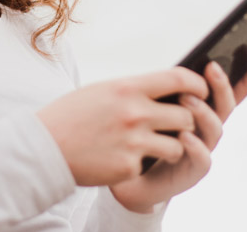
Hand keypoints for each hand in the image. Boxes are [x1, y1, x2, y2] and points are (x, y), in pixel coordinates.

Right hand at [36, 67, 208, 186]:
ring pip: (178, 146)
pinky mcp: (129, 167)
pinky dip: (141, 164)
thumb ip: (135, 90)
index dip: (197, 85)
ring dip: (172, 147)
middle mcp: (135, 113)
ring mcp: (134, 142)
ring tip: (156, 147)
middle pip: (186, 116)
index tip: (201, 91)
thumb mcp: (103, 91)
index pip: (179, 79)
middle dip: (187, 122)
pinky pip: (151, 165)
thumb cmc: (72, 115)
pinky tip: (122, 159)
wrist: (44, 147)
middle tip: (178, 125)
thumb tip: (166, 90)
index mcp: (129, 88)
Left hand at [109, 62, 246, 212]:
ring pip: (215, 130)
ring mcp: (203, 150)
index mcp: (203, 113)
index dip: (246, 82)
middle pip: (225, 107)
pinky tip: (185, 135)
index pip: (229, 95)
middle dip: (222, 86)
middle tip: (212, 68)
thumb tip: (173, 67)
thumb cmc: (148, 137)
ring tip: (186, 99)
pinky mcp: (193, 171)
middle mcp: (207, 130)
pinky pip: (203, 158)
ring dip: (203, 112)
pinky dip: (196, 146)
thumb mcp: (159, 108)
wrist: (135, 176)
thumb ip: (172, 92)